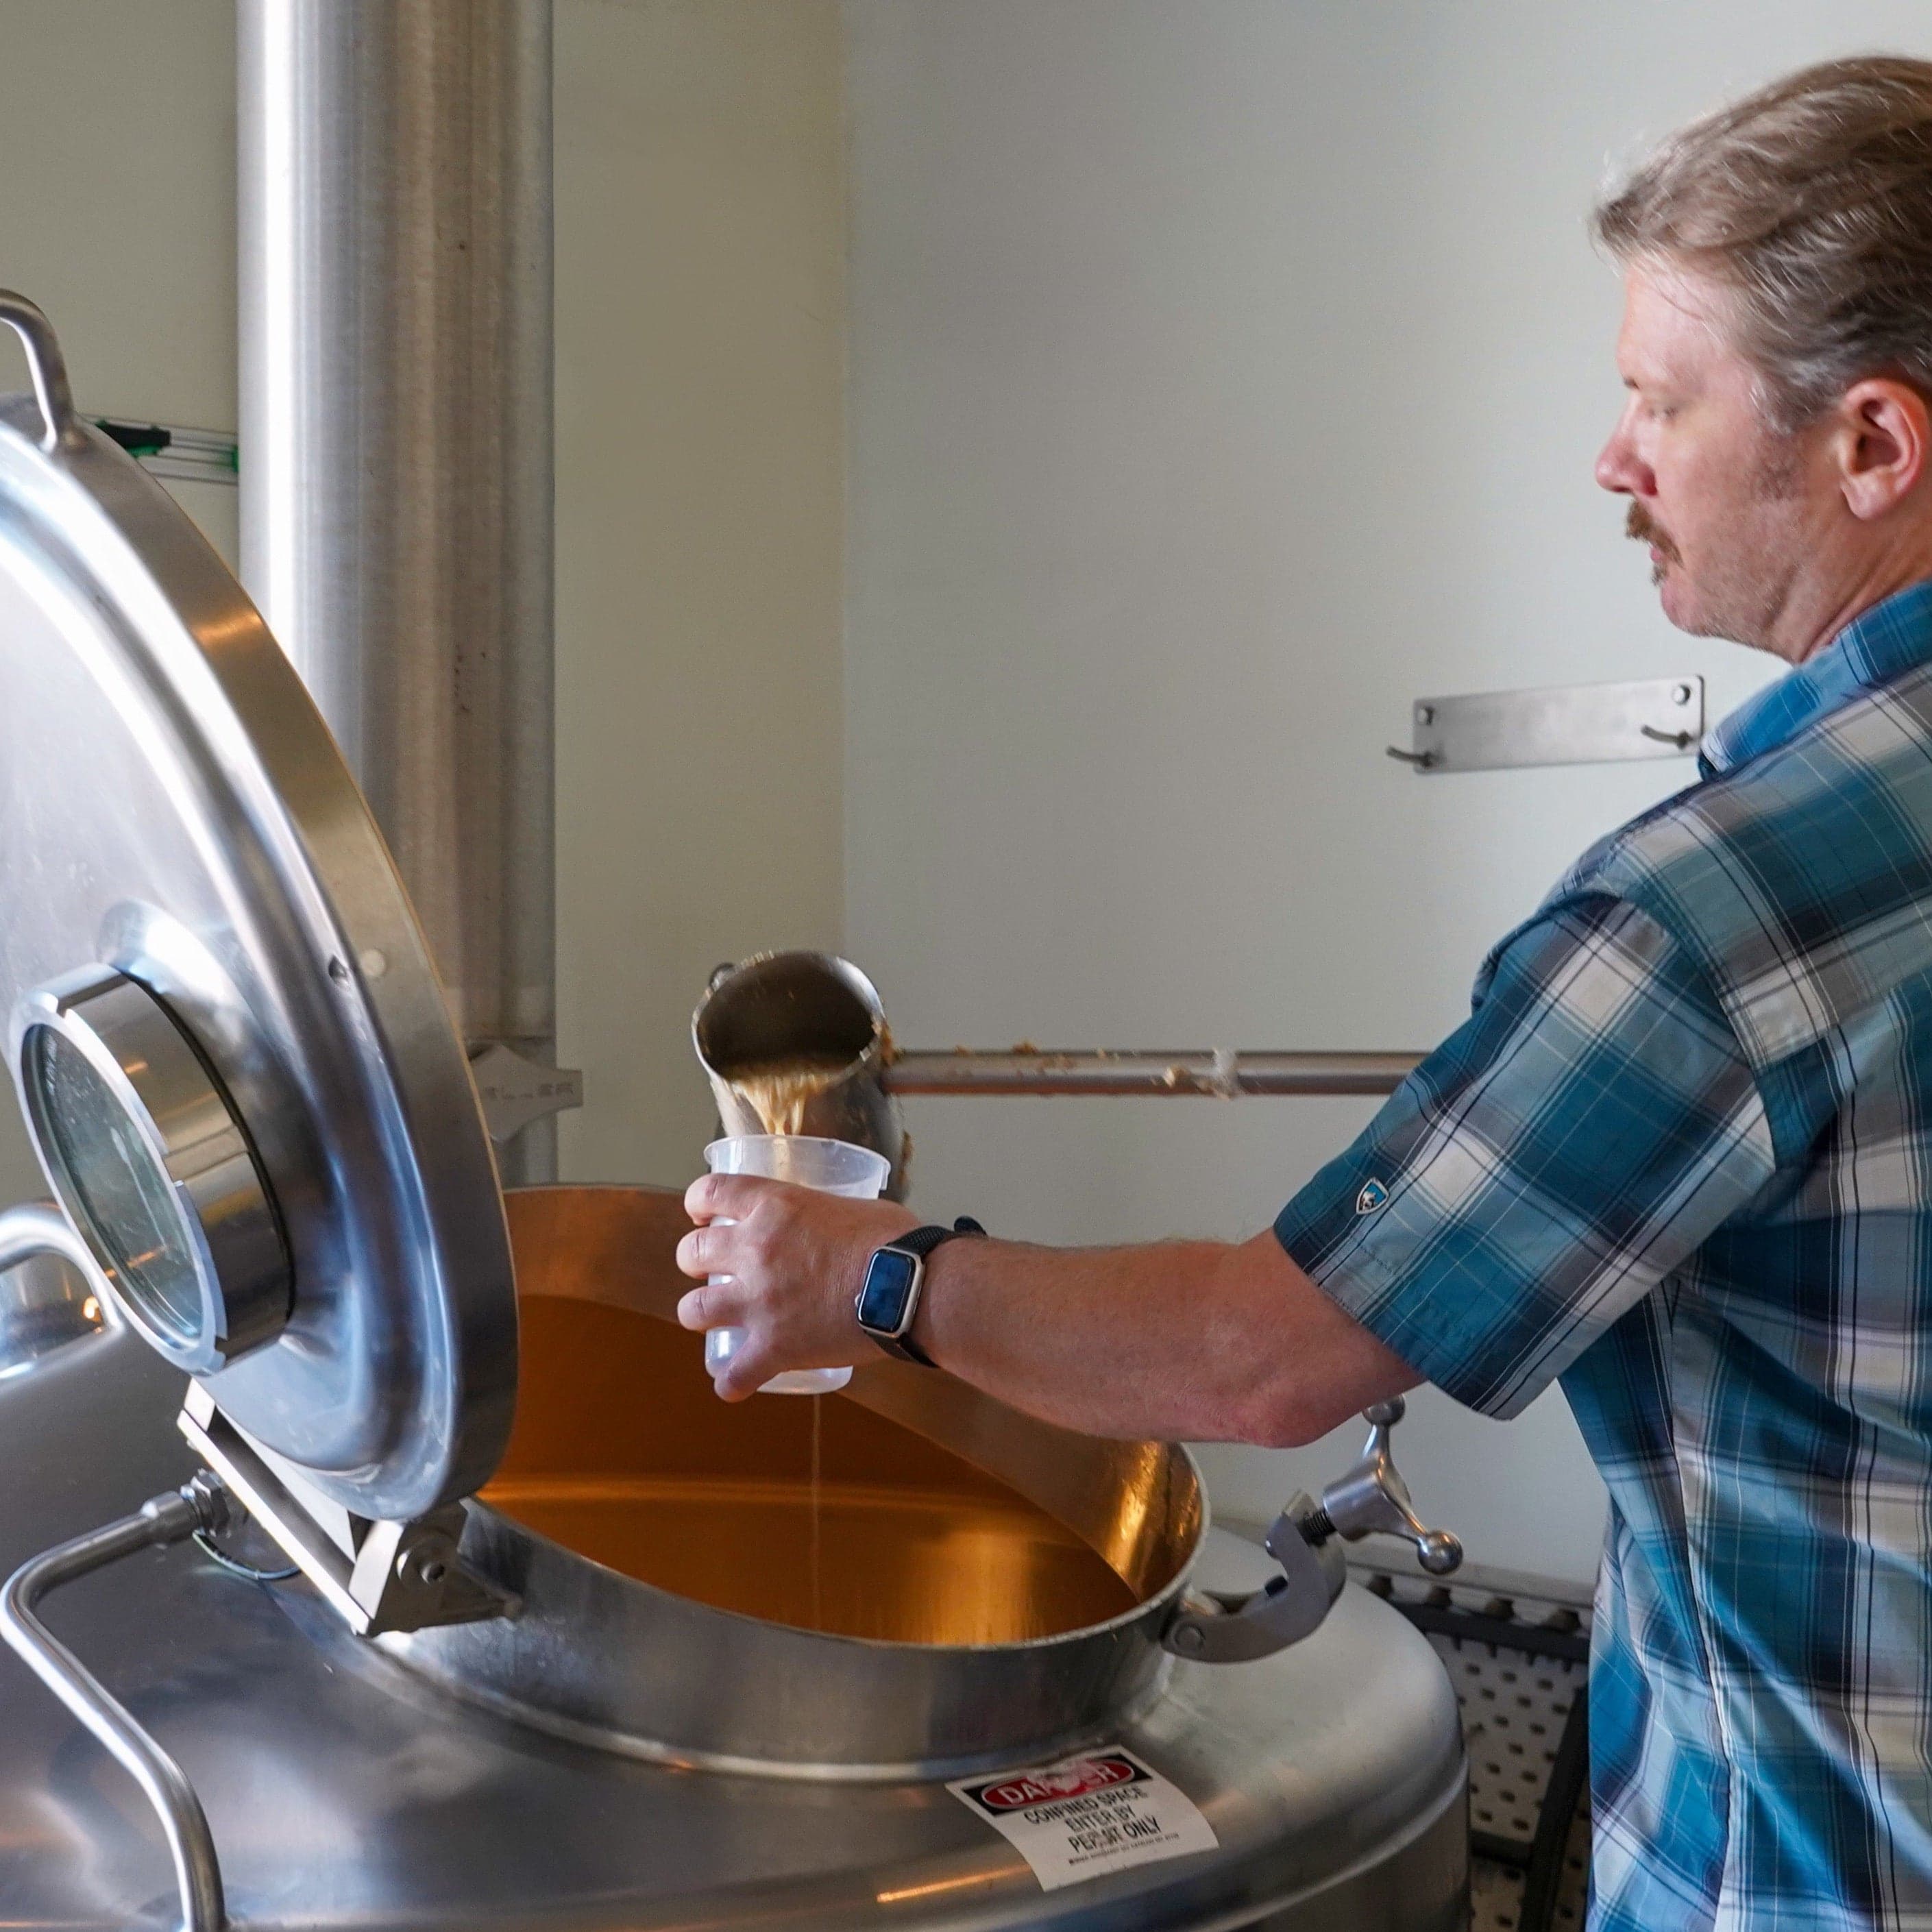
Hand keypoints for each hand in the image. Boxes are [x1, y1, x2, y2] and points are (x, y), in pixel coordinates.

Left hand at [676, 1174, 919, 1398]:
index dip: (699, 1204)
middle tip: (712, 1268)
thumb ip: (825, 1214)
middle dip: (694, 1259)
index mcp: (773, 1207)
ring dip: (700, 1313)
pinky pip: (733, 1375)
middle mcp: (754, 1250)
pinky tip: (735, 1384)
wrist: (911, 1287)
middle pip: (690, 1251)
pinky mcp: (774, 1347)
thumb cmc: (894, 1240)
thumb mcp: (850, 1206)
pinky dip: (732, 1381)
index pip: (709, 1192)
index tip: (704, 1216)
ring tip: (714, 1318)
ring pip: (693, 1309)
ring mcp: (758, 1302)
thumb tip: (832, 1225)